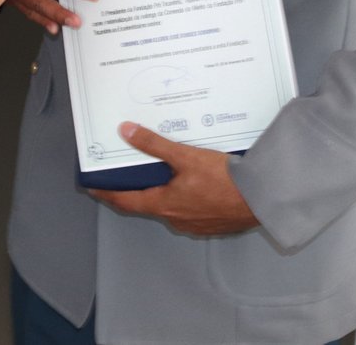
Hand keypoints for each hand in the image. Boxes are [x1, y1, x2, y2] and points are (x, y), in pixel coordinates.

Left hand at [89, 123, 259, 235]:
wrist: (262, 199)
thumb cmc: (223, 180)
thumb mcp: (185, 156)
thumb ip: (154, 144)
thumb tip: (126, 131)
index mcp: (163, 205)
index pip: (125, 201)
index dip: (107, 194)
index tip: (93, 188)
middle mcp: (175, 219)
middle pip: (147, 204)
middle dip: (136, 190)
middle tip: (126, 174)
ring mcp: (194, 224)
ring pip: (170, 207)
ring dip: (162, 193)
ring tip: (160, 173)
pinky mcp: (211, 224)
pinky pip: (190, 210)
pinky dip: (183, 197)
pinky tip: (192, 183)